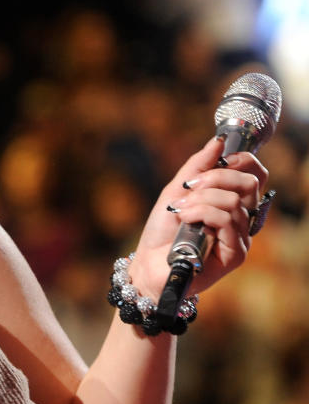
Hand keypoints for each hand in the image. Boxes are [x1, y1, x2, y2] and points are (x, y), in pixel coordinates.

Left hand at [129, 136, 267, 298]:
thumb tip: (219, 141)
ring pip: (232, 201)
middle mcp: (242, 219)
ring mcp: (241, 237)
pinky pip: (226, 220)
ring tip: (180, 210)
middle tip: (189, 187)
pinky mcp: (236, 254)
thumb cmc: (163, 230)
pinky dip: (200, 213)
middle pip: (249, 183)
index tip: (218, 160)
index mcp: (232, 201)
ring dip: (199, 200)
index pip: (255, 174)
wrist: (149, 263)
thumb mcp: (176, 189)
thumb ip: (198, 165)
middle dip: (214, 178)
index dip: (241, 160)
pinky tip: (185, 220)